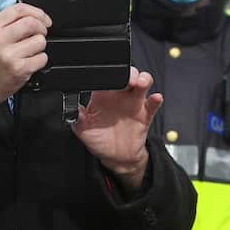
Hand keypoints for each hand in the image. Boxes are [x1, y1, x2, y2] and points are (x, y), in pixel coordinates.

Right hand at [0, 3, 50, 131]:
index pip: (19, 9)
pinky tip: (29, 61)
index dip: (36, 12)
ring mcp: (10, 55)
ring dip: (39, 45)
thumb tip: (36, 15)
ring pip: (40, 40)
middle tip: (39, 33)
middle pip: (32, 23)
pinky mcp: (20, 69)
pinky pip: (42, 57)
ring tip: (29, 50)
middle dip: (41, 27)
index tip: (43, 18)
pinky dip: (40, 59)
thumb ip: (10, 22)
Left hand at [70, 67, 162, 187]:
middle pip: (127, 75)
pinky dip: (155, 99)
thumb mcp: (83, 130)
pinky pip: (152, 104)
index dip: (107, 73)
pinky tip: (154, 98)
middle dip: (128, 72)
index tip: (107, 75)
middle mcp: (119, 95)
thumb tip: (74, 109)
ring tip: (140, 83)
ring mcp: (133, 103)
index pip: (105, 78)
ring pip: (142, 83)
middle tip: (126, 78)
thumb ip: (78, 118)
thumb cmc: (99, 139)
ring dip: (143, 79)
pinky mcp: (145, 114)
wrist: (115, 157)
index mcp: (102, 96)